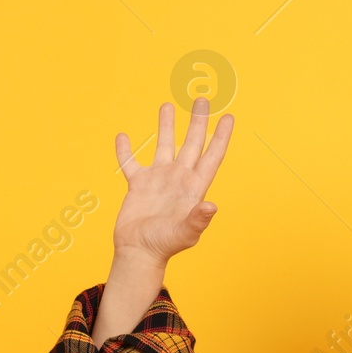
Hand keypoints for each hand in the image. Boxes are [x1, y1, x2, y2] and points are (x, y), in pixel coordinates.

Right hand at [111, 97, 233, 264]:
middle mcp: (178, 178)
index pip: (211, 156)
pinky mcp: (138, 185)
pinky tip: (123, 136)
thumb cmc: (164, 246)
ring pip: (164, 146)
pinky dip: (125, 150)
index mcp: (194, 187)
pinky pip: (130, 162)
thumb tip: (212, 206)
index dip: (221, 137)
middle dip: (197, 121)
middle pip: (191, 143)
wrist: (138, 253)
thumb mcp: (186, 233)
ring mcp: (158, 180)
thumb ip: (198, 219)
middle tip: (202, 99)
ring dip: (166, 126)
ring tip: (166, 105)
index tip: (229, 116)